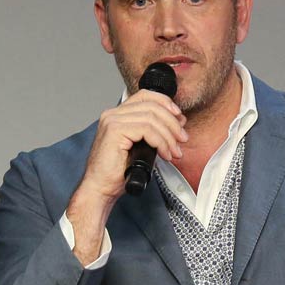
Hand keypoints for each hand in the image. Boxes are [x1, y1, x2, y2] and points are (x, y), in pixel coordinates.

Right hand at [65, 91, 187, 262]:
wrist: (101, 188)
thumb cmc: (119, 172)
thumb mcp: (142, 146)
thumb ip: (155, 133)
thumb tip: (177, 123)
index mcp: (118, 114)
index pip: (146, 96)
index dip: (166, 103)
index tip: (180, 119)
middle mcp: (113, 114)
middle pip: (152, 105)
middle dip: (173, 122)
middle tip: (182, 139)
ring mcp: (112, 121)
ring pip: (152, 118)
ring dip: (169, 135)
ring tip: (174, 151)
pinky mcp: (114, 131)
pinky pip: (147, 129)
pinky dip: (161, 141)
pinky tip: (165, 154)